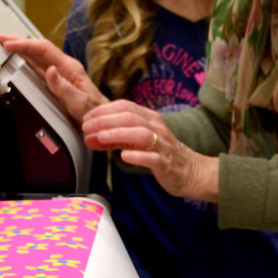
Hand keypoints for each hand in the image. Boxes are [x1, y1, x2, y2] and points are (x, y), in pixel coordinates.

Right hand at [0, 33, 106, 122]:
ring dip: (20, 48)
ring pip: (36, 55)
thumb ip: (64, 87)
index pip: (44, 50)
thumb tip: (51, 71)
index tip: (10, 44)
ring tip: (5, 43)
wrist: (99, 117)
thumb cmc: (92, 110)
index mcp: (70, 67)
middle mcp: (64, 66)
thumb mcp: (79, 101)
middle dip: (19, 41)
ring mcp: (60, 72)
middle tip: (1, 37)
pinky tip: (18, 58)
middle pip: (39, 48)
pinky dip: (25, 59)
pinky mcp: (56, 79)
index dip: (26, 45)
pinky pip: (37, 65)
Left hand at [82, 101, 220, 201]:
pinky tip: (124, 156)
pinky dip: (137, 156)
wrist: (191, 172)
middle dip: (105, 120)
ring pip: (141, 134)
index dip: (103, 110)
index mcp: (149, 118)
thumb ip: (113, 140)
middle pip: (130, 117)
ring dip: (119, 134)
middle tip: (87, 126)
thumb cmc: (161, 154)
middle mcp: (156, 127)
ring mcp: (162, 145)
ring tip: (101, 137)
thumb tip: (88, 138)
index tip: (86, 118)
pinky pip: (152, 157)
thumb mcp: (135, 143)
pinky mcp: (166, 163)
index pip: (124, 106)